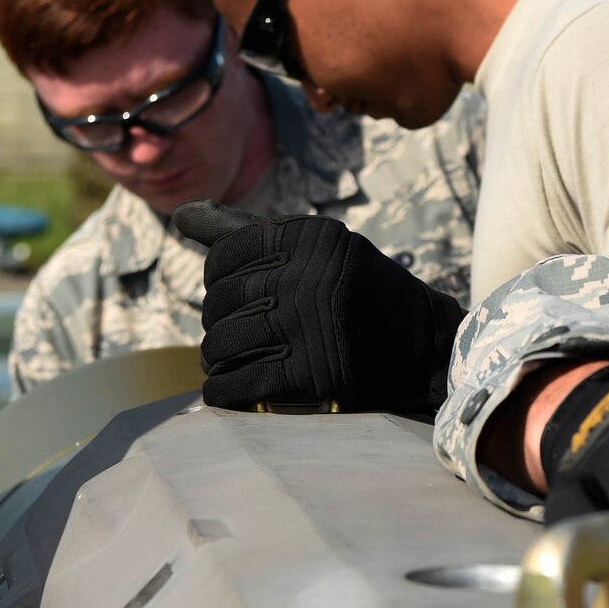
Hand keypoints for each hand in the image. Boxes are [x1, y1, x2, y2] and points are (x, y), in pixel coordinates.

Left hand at [172, 200, 464, 413]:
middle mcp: (307, 277)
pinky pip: (235, 384)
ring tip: (234, 362)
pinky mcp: (308, 376)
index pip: (223, 258)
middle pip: (219, 303)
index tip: (242, 299)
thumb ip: (247, 234)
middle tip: (238, 337)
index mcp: (309, 238)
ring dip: (220, 360)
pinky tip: (233, 390)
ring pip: (221, 344)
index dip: (222, 283)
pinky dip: (224, 392)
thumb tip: (180, 215)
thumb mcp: (317, 251)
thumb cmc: (362, 295)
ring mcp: (307, 327)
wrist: (428, 349)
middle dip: (221, 323)